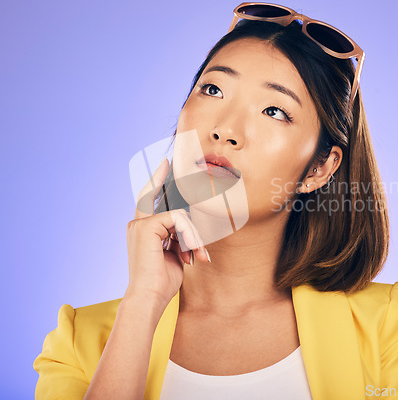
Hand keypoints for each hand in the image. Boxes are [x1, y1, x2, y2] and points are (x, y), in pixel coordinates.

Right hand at [125, 156, 209, 310]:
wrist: (149, 298)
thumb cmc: (162, 282)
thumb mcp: (174, 254)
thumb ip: (178, 237)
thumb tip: (189, 226)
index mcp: (142, 229)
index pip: (150, 197)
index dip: (157, 178)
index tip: (166, 162)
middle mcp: (138, 224)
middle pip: (172, 208)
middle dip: (189, 227)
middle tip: (197, 252)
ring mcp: (140, 224)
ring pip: (179, 216)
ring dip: (192, 237)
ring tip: (196, 258)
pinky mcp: (146, 227)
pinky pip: (178, 220)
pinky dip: (189, 236)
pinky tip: (191, 253)